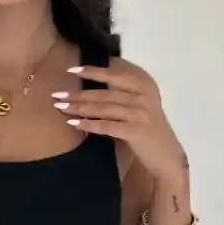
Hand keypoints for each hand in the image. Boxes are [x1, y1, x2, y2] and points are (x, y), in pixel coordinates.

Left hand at [54, 65, 187, 183]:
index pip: (115, 73)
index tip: (71, 69)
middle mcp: (143, 95)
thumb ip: (122, 91)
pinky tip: (73, 123)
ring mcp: (140, 112)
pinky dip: (88, 124)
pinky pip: (107, 125)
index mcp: (144, 84)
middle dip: (78, 93)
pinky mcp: (136, 130)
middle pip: (104, 92)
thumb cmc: (148, 128)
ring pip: (103, 108)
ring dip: (79, 107)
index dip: (92, 70)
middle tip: (57, 94)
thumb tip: (92, 81)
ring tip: (60, 107)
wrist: (166, 154)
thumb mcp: (140, 104)